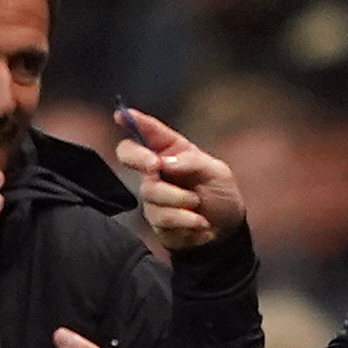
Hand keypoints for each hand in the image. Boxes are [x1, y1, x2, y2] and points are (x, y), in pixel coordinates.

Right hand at [114, 107, 245, 249]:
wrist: (226, 232)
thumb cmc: (221, 195)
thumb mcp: (217, 172)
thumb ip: (193, 162)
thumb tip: (165, 163)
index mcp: (173, 150)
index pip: (149, 132)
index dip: (133, 121)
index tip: (121, 115)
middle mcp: (157, 169)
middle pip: (128, 154)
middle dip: (138, 157)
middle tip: (155, 166)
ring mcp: (153, 194)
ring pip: (150, 190)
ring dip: (178, 198)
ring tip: (197, 202)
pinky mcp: (155, 218)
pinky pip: (161, 216)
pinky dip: (184, 218)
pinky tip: (199, 222)